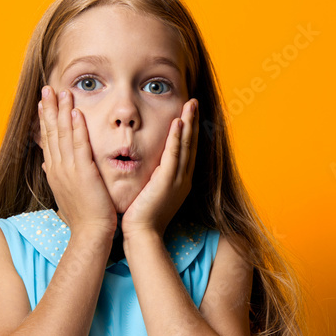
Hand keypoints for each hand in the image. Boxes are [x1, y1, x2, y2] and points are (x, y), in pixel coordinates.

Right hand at [38, 86, 116, 236]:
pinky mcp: (83, 173)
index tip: (44, 103)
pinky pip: (78, 145)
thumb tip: (49, 166)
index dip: (45, 120)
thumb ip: (60, 177)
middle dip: (48, 109)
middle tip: (47, 89)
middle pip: (51, 133)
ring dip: (61, 111)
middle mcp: (58, 168)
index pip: (48, 141)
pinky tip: (75, 112)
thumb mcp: (68, 193)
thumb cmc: (84, 217)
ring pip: (62, 135)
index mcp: (54, 172)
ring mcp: (68, 170)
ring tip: (61, 92)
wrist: (90, 233)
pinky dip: (76, 128)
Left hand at [121, 98, 198, 238]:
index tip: (187, 112)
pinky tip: (178, 123)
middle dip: (193, 121)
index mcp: (179, 180)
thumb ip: (152, 177)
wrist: (142, 234)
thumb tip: (148, 167)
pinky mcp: (168, 182)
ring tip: (190, 104)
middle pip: (190, 143)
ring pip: (185, 146)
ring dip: (189, 123)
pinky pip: (174, 155)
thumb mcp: (150, 192)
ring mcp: (178, 180)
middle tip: (193, 101)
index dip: (188, 130)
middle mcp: (183, 178)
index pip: (185, 150)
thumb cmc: (142, 217)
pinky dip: (177, 138)